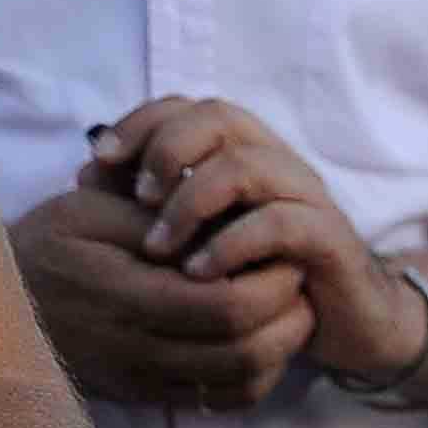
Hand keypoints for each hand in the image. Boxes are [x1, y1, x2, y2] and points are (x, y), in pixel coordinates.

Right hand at [8, 182, 311, 407]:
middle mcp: (135, 349)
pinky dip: (255, 375)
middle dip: (287, 313)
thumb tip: (221, 226)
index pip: (228, 306)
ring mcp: (140, 379)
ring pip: (240, 382)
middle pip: (245, 351)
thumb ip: (154, 219)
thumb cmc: (45, 245)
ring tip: (282, 307)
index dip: (271, 280)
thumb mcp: (86, 210)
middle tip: (292, 275)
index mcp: (124, 296)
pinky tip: (255, 340)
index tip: (278, 245)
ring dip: (279, 347)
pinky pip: (219, 401)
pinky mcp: (144, 394)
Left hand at [89, 98, 413, 386]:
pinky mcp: (331, 238)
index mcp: (241, 151)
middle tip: (137, 199)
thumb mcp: (194, 234)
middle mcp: (276, 161)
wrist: (340, 321)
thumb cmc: (254, 272)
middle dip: (165, 150)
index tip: (98, 160)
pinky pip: (282, 222)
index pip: (188, 106)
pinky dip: (232, 244)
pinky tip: (197, 273)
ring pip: (246, 165)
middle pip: (219, 116)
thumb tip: (86, 172)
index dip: (140, 122)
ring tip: (157, 246)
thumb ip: (146, 201)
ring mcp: (307, 196)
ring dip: (191, 202)